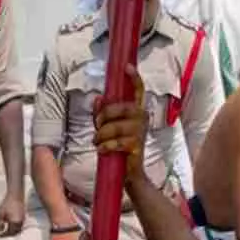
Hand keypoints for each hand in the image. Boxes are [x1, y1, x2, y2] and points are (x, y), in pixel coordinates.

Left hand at [0, 193, 25, 237]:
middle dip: (9, 234)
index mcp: (15, 223)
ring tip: (6, 229)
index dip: (4, 235)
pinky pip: (20, 225)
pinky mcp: (24, 216)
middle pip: (15, 233)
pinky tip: (10, 224)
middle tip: (2, 233)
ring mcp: (23, 219)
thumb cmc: (7, 204)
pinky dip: (15, 227)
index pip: (10, 233)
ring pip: (18, 229)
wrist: (15, 194)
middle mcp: (20, 222)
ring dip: (12, 231)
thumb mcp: (0, 214)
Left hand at [93, 66, 146, 182]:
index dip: (134, 78)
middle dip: (103, 117)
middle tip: (97, 127)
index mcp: (136, 110)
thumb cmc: (118, 147)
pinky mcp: (137, 146)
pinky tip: (102, 149)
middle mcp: (142, 118)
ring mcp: (141, 132)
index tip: (127, 67)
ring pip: (115, 126)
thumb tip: (98, 98)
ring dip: (101, 135)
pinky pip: (116, 142)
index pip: (138, 91)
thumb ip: (102, 113)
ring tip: (98, 141)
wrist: (128, 172)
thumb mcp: (108, 127)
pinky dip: (105, 146)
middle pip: (120, 108)